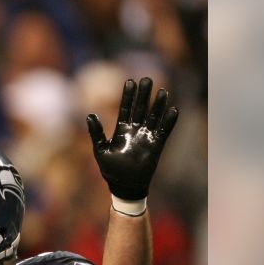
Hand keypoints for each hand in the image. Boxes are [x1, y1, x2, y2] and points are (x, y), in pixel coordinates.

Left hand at [86, 77, 179, 204]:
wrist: (124, 185)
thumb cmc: (110, 169)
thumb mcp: (100, 150)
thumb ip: (96, 133)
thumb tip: (89, 115)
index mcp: (121, 130)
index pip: (125, 108)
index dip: (128, 95)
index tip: (130, 81)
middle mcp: (135, 130)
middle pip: (140, 108)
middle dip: (143, 94)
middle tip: (147, 79)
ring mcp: (146, 137)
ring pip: (153, 117)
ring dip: (158, 105)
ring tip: (162, 91)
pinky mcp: (156, 145)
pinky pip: (164, 131)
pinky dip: (169, 122)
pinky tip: (173, 109)